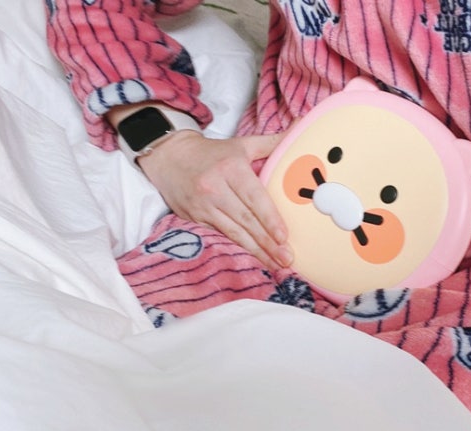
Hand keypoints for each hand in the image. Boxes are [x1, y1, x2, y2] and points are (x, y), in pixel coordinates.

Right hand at [137, 129, 292, 269]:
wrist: (169, 156)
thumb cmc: (212, 153)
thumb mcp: (242, 144)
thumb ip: (273, 142)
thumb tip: (301, 127)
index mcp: (231, 169)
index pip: (254, 198)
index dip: (269, 219)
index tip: (284, 236)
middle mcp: (215, 189)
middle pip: (246, 220)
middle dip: (268, 242)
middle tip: (287, 258)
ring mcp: (203, 206)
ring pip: (234, 232)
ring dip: (256, 251)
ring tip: (276, 264)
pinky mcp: (194, 218)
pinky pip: (221, 235)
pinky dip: (239, 248)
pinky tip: (254, 258)